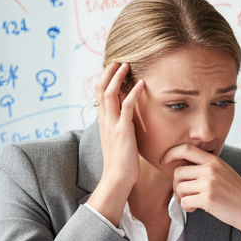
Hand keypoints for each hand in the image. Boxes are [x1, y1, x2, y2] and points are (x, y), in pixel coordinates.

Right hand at [87, 62, 144, 225]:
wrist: (118, 179)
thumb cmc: (122, 163)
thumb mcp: (119, 140)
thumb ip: (120, 127)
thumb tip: (127, 119)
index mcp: (103, 122)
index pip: (99, 95)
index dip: (104, 79)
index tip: (112, 68)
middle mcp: (105, 120)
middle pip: (100, 89)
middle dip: (108, 73)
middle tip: (117, 60)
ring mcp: (112, 125)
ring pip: (109, 94)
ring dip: (117, 77)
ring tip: (125, 65)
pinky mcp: (122, 131)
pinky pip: (126, 107)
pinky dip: (133, 93)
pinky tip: (141, 83)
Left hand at [163, 143, 240, 240]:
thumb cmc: (235, 193)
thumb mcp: (223, 172)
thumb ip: (206, 167)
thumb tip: (180, 167)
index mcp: (214, 160)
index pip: (186, 149)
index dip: (171, 153)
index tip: (163, 160)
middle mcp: (211, 169)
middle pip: (177, 173)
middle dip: (177, 185)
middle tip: (184, 194)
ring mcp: (209, 183)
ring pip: (179, 188)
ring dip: (182, 198)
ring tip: (193, 202)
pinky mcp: (207, 198)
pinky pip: (184, 202)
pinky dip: (187, 207)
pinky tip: (197, 208)